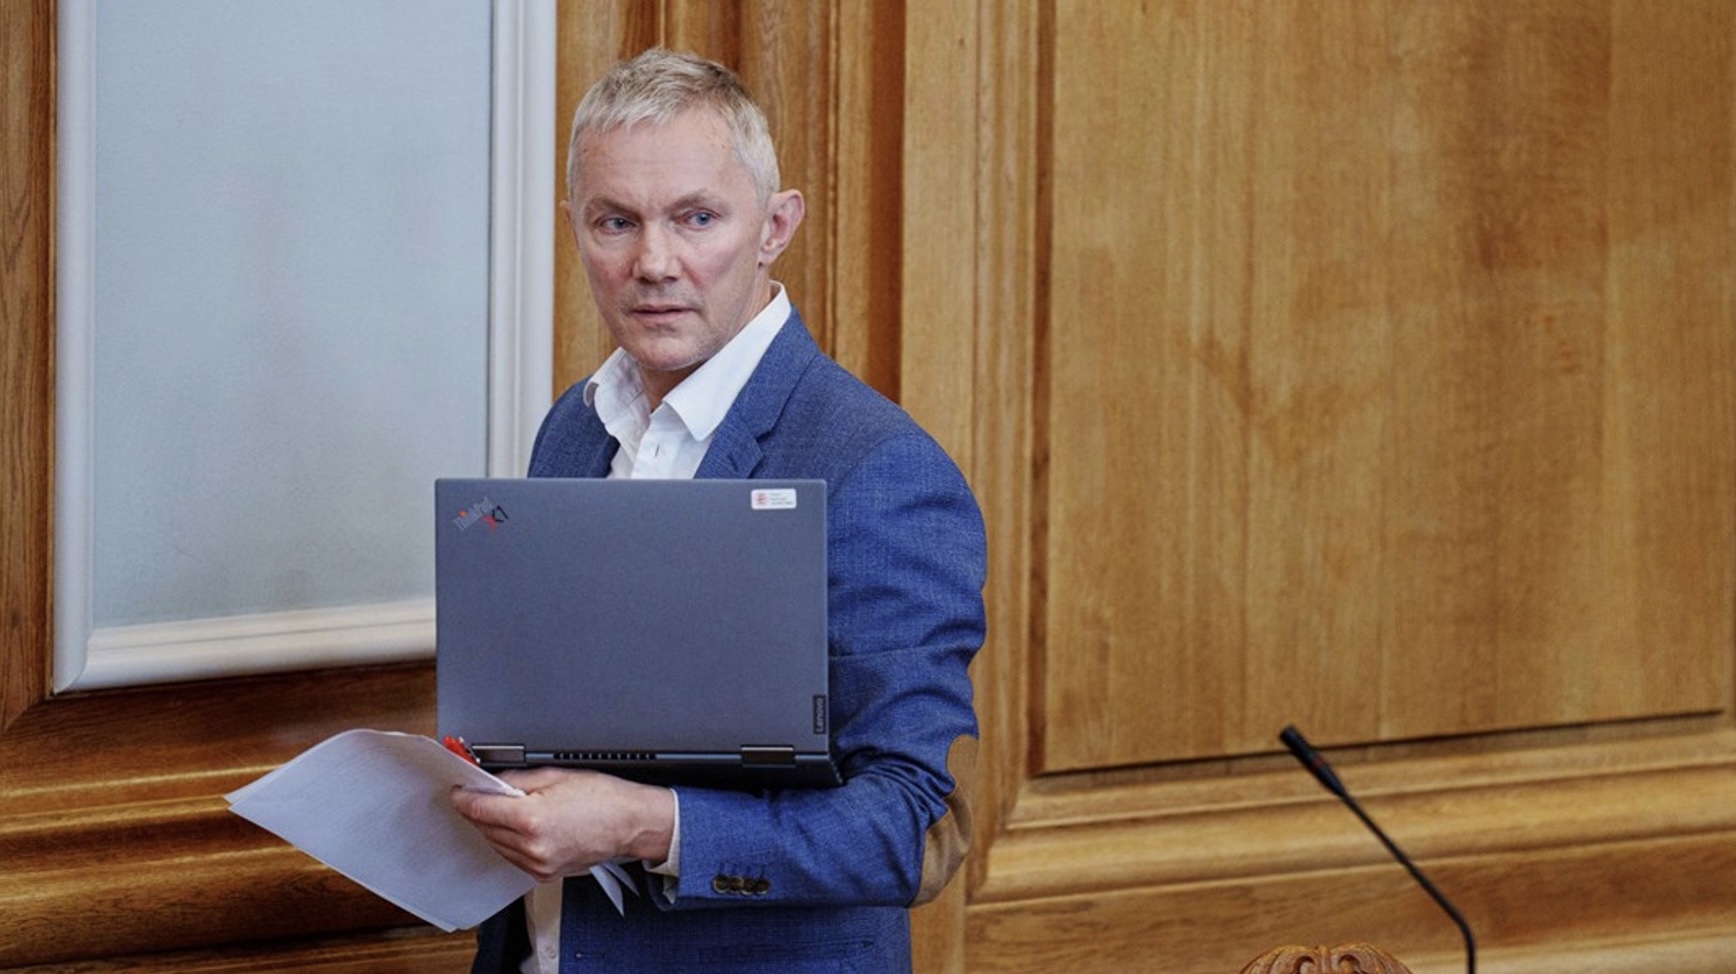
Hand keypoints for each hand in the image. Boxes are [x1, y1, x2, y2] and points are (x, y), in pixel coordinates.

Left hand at [450, 767, 674, 882]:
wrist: (630, 823)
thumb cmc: (604, 798)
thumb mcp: (556, 775)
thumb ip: (517, 780)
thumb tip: (494, 783)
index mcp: (531, 819)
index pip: (480, 810)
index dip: (464, 798)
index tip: (459, 792)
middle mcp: (532, 846)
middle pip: (485, 829)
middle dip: (480, 811)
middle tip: (482, 795)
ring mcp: (538, 864)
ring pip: (497, 845)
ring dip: (493, 828)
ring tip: (505, 810)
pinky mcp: (545, 874)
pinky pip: (514, 858)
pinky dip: (510, 843)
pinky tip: (520, 828)